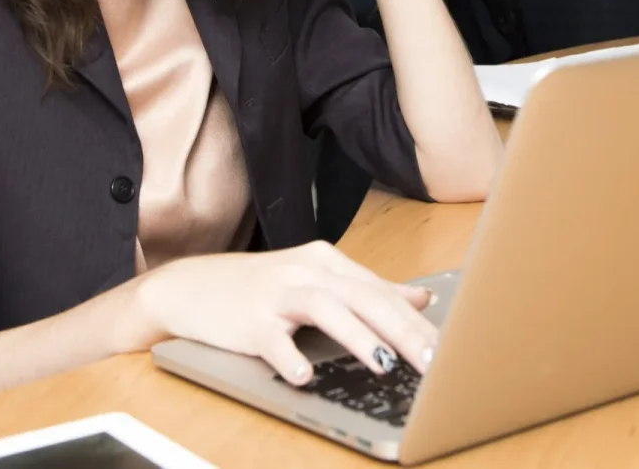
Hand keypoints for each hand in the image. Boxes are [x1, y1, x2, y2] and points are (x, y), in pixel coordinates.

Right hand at [136, 242, 436, 385]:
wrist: (190, 288)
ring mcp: (275, 295)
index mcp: (325, 262)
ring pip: (324, 309)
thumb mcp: (313, 282)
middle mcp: (305, 272)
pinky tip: (305, 376)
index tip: (448, 346)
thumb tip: (419, 299)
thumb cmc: (258, 289)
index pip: (379, 290)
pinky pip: (272, 340)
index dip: (415, 320)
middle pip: (362, 297)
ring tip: (383, 364)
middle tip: (432, 360)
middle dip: (401, 330)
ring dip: (356, 337)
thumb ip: (365, 290)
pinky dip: (289, 358)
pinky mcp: (247, 321)